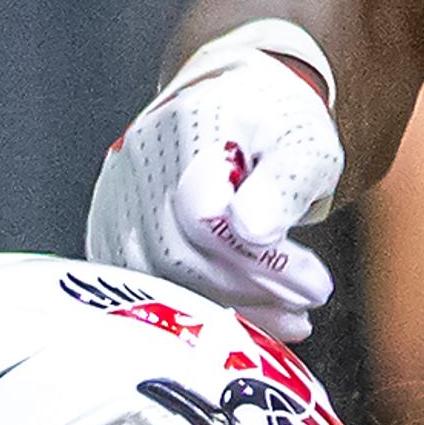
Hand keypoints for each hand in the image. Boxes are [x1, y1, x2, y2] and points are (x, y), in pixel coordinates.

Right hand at [87, 34, 342, 339]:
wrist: (229, 110)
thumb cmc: (269, 128)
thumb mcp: (303, 143)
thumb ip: (284, 183)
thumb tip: (255, 229)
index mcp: (189, 130)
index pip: (207, 216)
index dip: (261, 262)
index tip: (313, 283)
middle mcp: (140, 166)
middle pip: (181, 257)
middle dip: (249, 292)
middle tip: (303, 304)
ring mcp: (117, 203)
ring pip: (161, 282)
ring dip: (227, 310)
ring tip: (281, 314)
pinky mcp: (110, 236)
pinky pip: (147, 290)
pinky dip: (198, 312)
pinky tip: (240, 314)